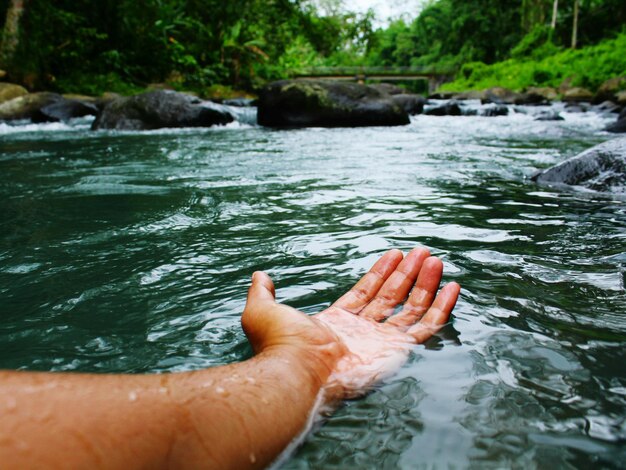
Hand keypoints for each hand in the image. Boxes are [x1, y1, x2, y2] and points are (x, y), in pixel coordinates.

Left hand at [242, 248, 459, 400]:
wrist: (298, 372)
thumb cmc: (280, 344)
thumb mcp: (262, 310)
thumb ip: (263, 292)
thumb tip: (259, 276)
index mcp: (337, 323)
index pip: (366, 292)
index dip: (381, 272)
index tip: (396, 253)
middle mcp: (362, 333)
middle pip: (392, 296)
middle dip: (407, 273)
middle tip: (422, 251)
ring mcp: (381, 343)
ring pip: (411, 308)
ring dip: (425, 284)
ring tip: (435, 260)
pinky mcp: (398, 352)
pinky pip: (426, 328)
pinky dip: (441, 308)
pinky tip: (451, 287)